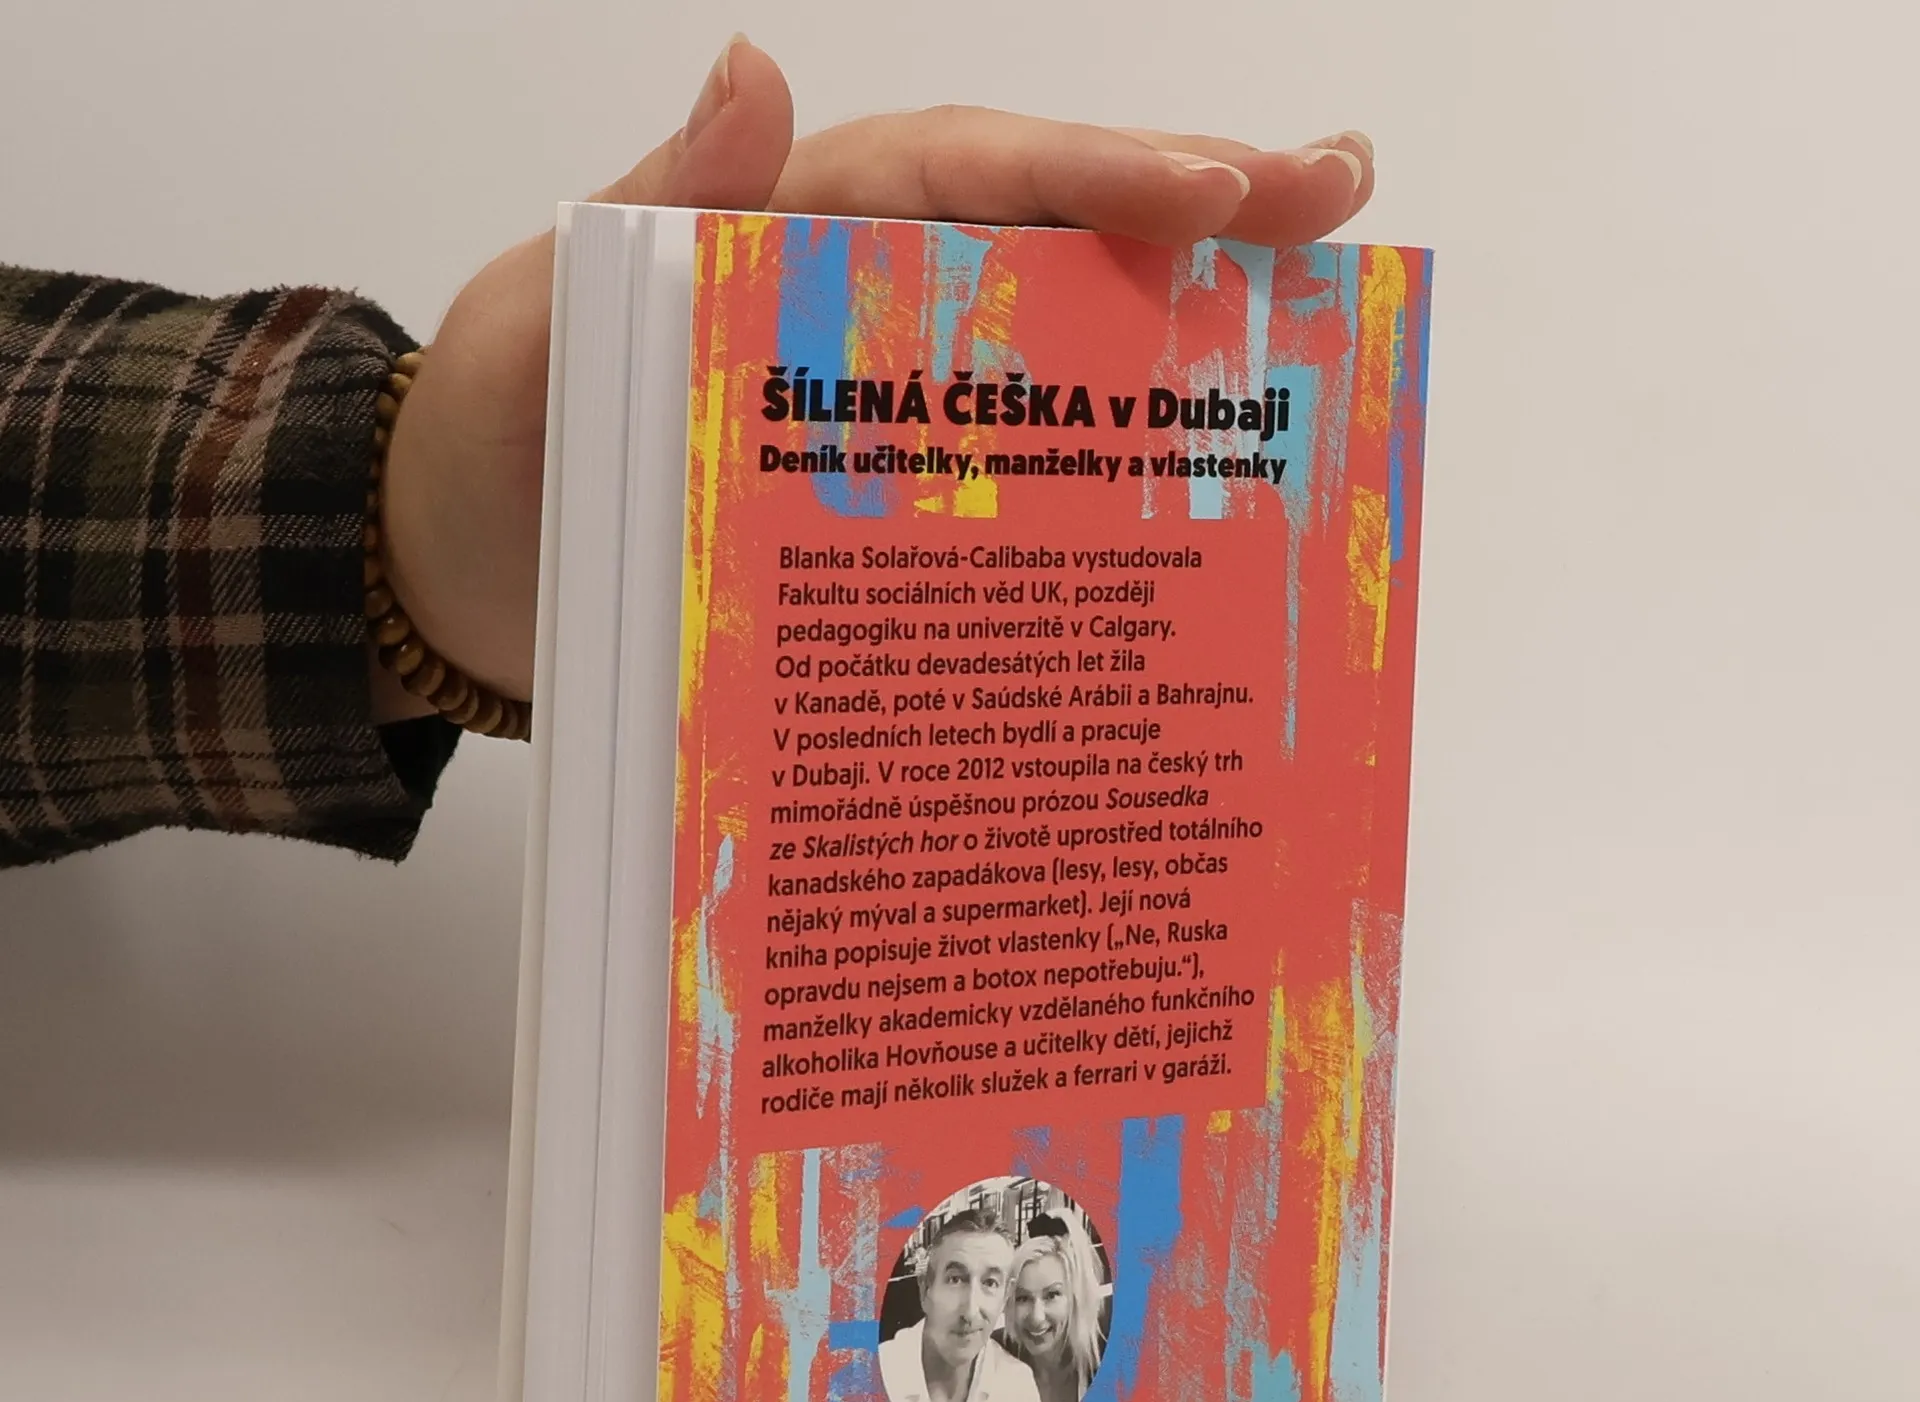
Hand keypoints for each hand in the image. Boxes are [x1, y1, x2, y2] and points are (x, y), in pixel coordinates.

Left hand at [377, 38, 1373, 716]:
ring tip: (1314, 333)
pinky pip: (1013, 477)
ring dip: (1182, 339)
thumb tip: (758, 72)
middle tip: (1341, 204)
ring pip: (1056, 351)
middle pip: (1052, 239)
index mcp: (801, 229)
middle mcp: (867, 304)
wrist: (463, 579)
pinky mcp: (890, 505)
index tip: (1226, 196)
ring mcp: (891, 407)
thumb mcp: (556, 319)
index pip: (972, 175)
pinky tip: (1192, 504)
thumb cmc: (498, 437)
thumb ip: (660, 211)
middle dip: (1199, 216)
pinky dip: (1102, 478)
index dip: (1100, 178)